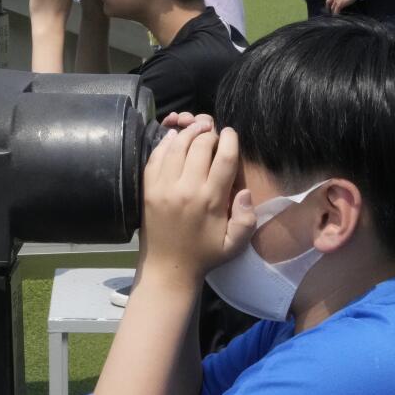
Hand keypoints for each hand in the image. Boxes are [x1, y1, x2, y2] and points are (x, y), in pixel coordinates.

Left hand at [139, 116, 254, 288]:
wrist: (167, 266)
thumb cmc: (204, 254)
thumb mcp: (235, 244)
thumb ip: (247, 219)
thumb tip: (245, 191)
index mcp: (211, 200)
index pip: (224, 159)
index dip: (230, 140)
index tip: (231, 133)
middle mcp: (187, 189)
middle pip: (200, 146)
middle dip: (209, 133)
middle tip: (213, 131)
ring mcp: (164, 186)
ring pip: (177, 146)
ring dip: (188, 132)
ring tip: (197, 128)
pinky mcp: (148, 188)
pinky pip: (156, 156)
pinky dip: (166, 143)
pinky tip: (174, 137)